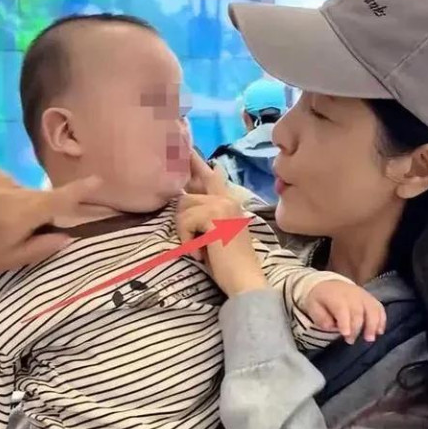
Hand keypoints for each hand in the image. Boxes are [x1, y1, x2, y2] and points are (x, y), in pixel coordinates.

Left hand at [0, 165, 101, 271]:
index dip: (81, 190)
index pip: (61, 199)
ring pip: (18, 191)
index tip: (98, 180)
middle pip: (38, 198)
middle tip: (10, 232)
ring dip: (10, 204)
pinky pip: (1, 182)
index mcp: (24, 212)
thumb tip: (67, 236)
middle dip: (33, 212)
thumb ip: (41, 248)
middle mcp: (16, 188)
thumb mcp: (7, 260)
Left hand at [177, 155, 267, 297]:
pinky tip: (200, 252)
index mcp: (229, 201)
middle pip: (186, 196)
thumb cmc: (229, 264)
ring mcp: (222, 204)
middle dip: (182, 220)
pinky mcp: (215, 215)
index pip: (210, 175)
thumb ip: (204, 214)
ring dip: (184, 232)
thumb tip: (182, 198)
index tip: (186, 147)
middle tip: (194, 241)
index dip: (196, 162)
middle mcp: (227, 198)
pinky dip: (186, 240)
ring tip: (199, 248)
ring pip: (183, 207)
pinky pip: (185, 221)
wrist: (245, 281)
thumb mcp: (214, 234)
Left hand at [304, 280, 385, 343]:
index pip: (341, 308)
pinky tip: (380, 331)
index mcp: (335, 296)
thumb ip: (321, 317)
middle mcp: (352, 294)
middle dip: (356, 328)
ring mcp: (363, 295)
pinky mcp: (371, 298)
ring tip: (370, 339)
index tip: (345, 334)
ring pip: (372, 309)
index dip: (345, 322)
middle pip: (358, 311)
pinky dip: (382, 319)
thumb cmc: (321, 299)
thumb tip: (331, 326)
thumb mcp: (313, 306)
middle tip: (351, 341)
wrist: (329, 285)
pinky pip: (379, 308)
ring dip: (373, 325)